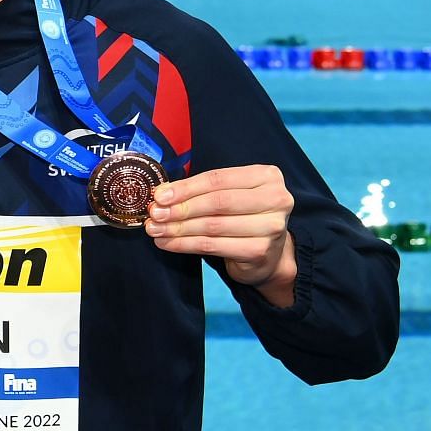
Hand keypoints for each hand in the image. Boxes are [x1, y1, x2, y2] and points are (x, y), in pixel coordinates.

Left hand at [145, 164, 296, 305]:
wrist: (267, 254)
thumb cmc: (241, 217)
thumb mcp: (228, 195)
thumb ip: (200, 191)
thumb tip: (162, 195)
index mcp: (266, 177)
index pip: (218, 179)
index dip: (186, 187)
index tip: (159, 195)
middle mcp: (276, 199)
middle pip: (217, 202)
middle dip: (180, 208)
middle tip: (155, 214)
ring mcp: (271, 227)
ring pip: (212, 226)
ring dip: (178, 228)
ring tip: (155, 229)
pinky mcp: (260, 251)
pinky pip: (212, 246)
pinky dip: (185, 244)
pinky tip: (167, 243)